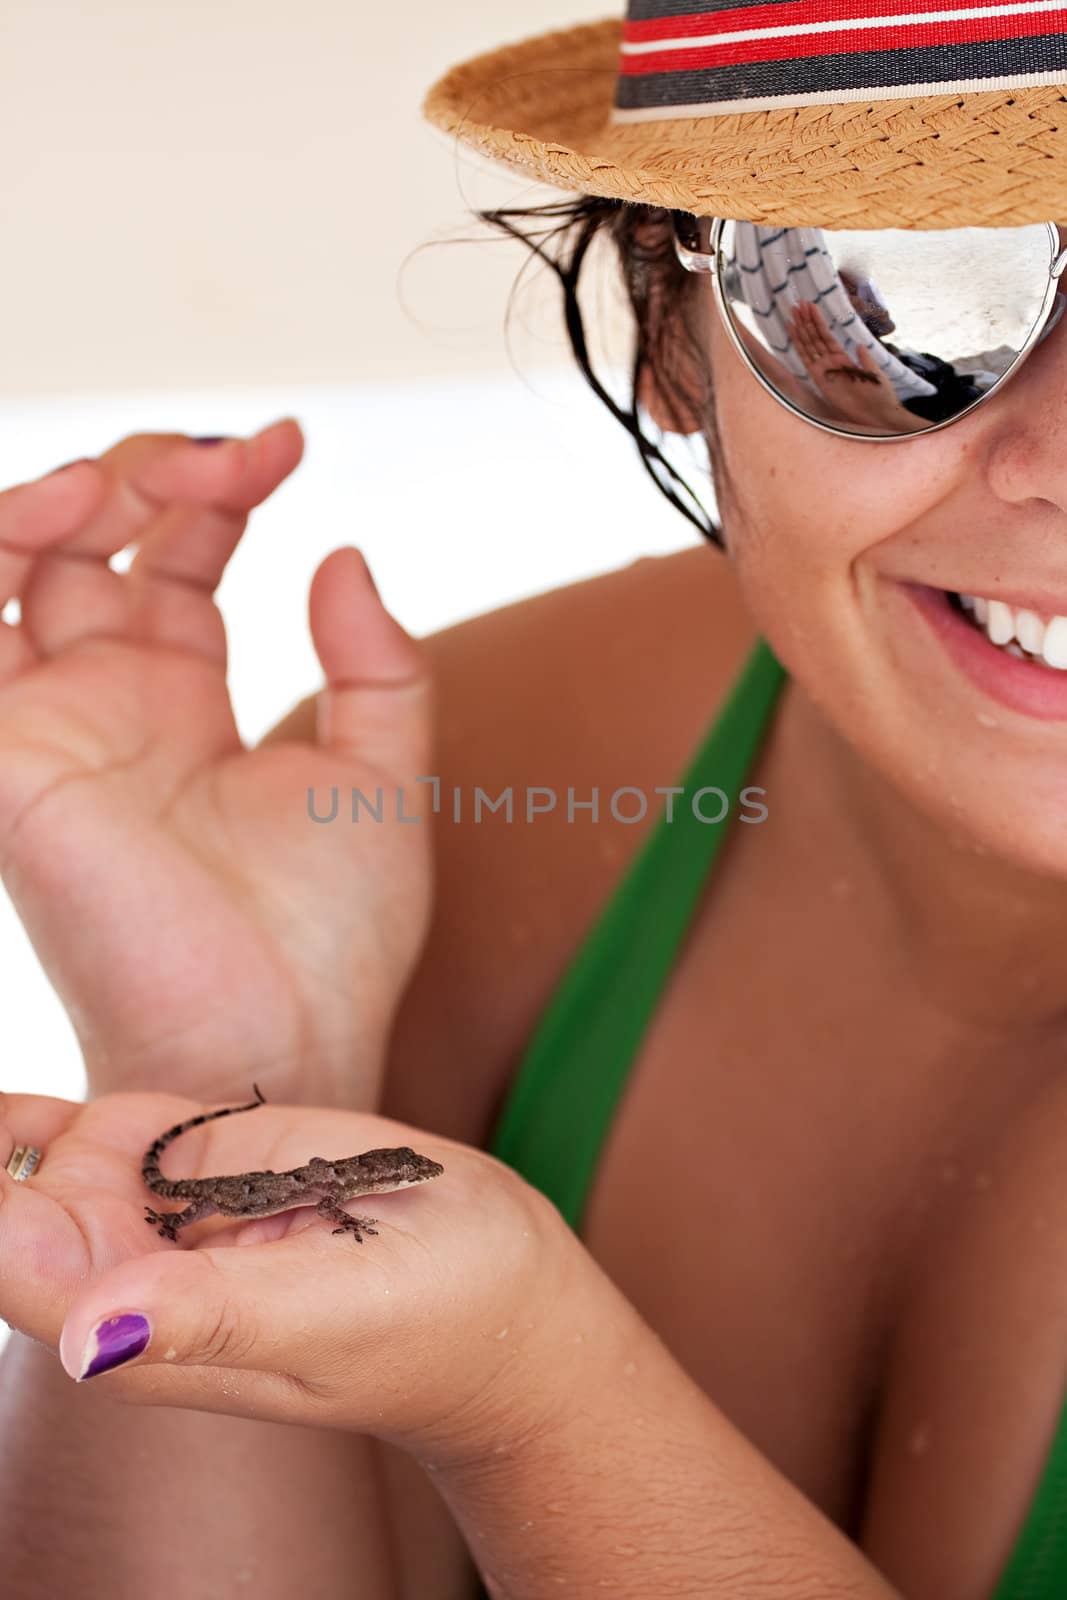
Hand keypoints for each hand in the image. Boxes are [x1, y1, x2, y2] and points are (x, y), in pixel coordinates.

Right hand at [0, 424, 434, 1107]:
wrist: (286, 1040)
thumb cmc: (333, 937)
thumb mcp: (383, 776)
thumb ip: (376, 663)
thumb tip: (343, 552)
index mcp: (183, 696)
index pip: (173, 549)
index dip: (219, 484)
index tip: (291, 443)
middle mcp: (107, 699)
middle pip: (86, 534)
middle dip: (150, 469)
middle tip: (236, 466)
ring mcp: (52, 726)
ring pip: (4, 567)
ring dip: (49, 495)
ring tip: (133, 480)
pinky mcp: (9, 763)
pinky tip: (60, 513)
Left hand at [0, 1088, 570, 1465]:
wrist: (504, 1286)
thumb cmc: (433, 1325)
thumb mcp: (328, 1318)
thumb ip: (212, 1319)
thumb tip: (82, 1341)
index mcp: (146, 1334)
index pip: (15, 1268)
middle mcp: (139, 1278)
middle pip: (15, 1211)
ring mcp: (175, 1214)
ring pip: (54, 1165)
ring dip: (12, 1137)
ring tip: (30, 1046)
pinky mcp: (216, 1161)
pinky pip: (118, 1133)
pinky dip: (55, 1116)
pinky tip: (11, 1108)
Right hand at [787, 301, 924, 433]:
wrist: (879, 415)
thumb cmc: (880, 396)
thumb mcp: (875, 373)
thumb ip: (865, 359)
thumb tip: (858, 345)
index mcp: (843, 359)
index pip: (826, 336)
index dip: (818, 321)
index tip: (810, 306)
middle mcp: (831, 363)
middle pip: (815, 338)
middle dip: (806, 321)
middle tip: (797, 303)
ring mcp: (824, 371)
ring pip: (809, 345)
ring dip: (801, 328)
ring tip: (793, 311)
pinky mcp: (820, 380)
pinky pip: (807, 360)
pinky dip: (800, 346)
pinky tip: (794, 332)